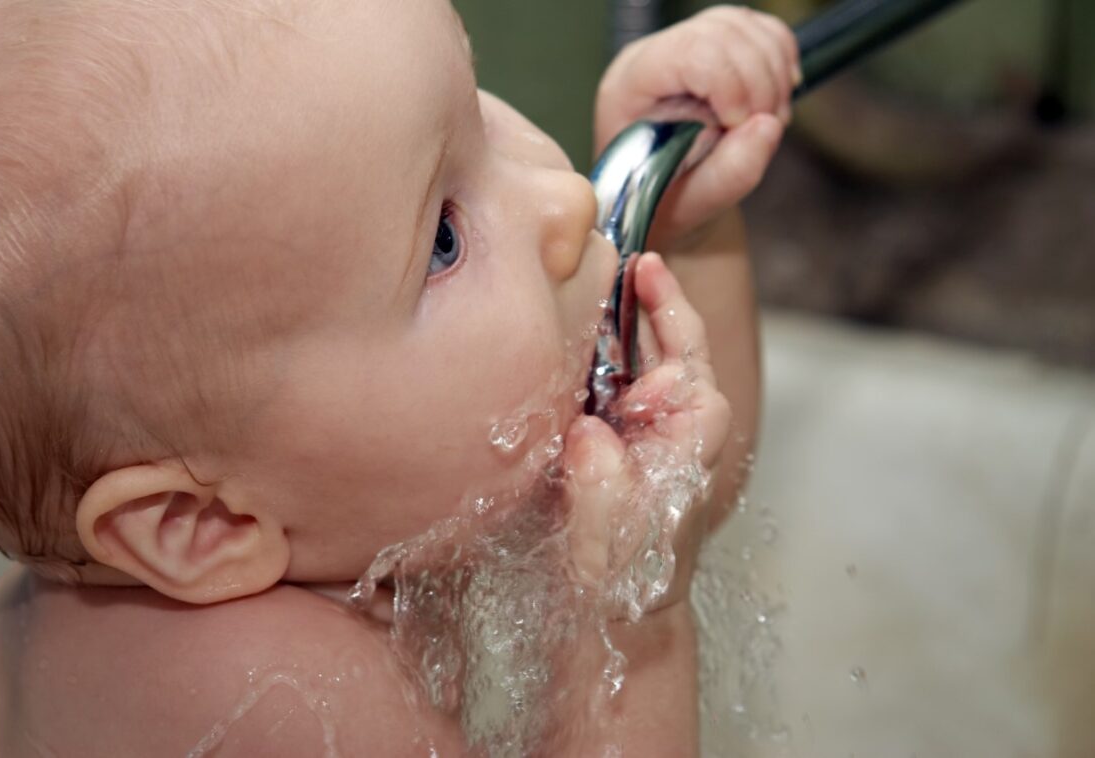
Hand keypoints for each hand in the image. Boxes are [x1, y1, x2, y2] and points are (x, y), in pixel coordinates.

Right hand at [564, 254, 730, 615]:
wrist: (617, 613)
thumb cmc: (625, 573)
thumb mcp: (610, 526)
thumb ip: (601, 476)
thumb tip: (586, 429)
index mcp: (693, 432)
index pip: (688, 353)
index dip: (667, 306)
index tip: (645, 264)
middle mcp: (680, 423)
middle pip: (669, 345)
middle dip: (642, 303)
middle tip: (610, 259)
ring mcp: (653, 430)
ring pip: (638, 362)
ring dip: (613, 327)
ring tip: (579, 290)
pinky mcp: (626, 440)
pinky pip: (612, 387)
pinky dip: (593, 360)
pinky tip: (563, 345)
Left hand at [594, 6, 798, 250]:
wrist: (669, 198)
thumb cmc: (667, 200)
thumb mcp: (693, 203)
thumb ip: (728, 174)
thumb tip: (767, 127)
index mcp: (631, 87)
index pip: (689, 52)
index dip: (729, 82)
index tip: (739, 123)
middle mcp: (655, 56)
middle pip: (722, 33)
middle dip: (758, 84)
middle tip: (763, 129)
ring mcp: (686, 44)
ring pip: (745, 27)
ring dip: (773, 76)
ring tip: (768, 121)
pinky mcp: (717, 43)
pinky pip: (761, 30)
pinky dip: (782, 61)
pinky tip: (774, 100)